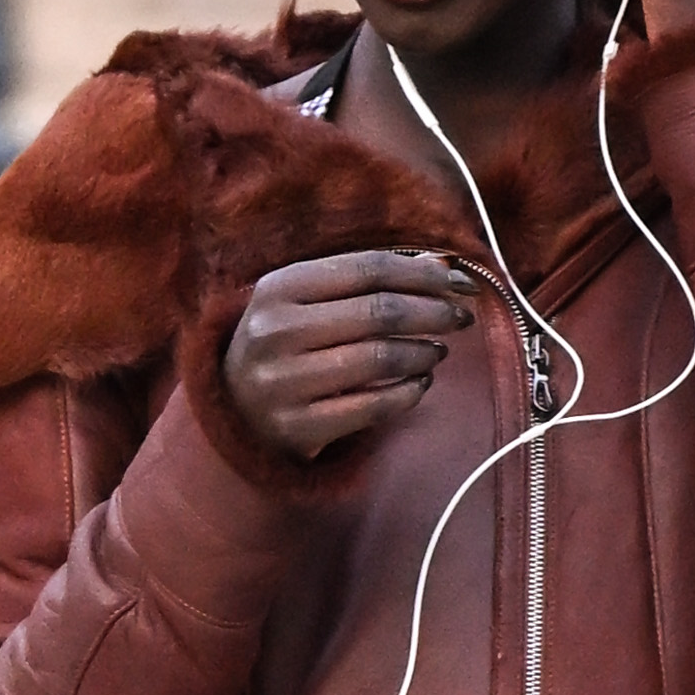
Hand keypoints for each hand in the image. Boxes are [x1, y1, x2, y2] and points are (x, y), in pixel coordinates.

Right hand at [222, 248, 473, 461]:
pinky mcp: (297, 427)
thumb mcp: (308, 301)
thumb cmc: (285, 343)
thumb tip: (442, 267)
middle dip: (433, 312)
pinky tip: (420, 384)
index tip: (460, 284)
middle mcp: (276, 331)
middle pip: (378, 312)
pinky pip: (372, 407)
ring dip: (423, 353)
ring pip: (379, 359)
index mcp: (279, 287)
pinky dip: (408, 393)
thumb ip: (366, 280)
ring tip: (438, 351)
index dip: (423, 275)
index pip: (368, 269)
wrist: (232, 410)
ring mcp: (284, 382)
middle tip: (462, 319)